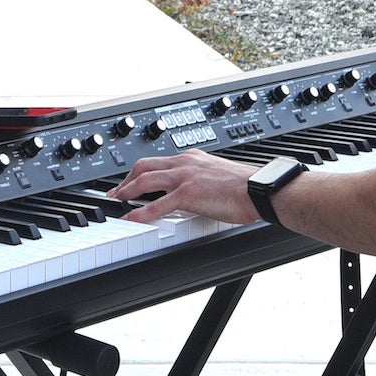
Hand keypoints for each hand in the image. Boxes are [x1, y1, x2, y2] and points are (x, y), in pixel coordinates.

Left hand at [108, 150, 258, 225]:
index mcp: (192, 157)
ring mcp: (184, 176)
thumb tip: (195, 191)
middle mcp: (185, 162)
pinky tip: (130, 218)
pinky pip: (155, 204)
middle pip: (144, 165)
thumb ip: (202, 179)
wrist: (259, 189)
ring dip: (126, 191)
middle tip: (116, 192)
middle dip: (126, 179)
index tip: (131, 180)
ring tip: (117, 202)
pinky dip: (139, 212)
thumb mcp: (217, 176)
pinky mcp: (188, 193)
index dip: (140, 171)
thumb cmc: (246, 187)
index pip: (158, 160)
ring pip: (144, 179)